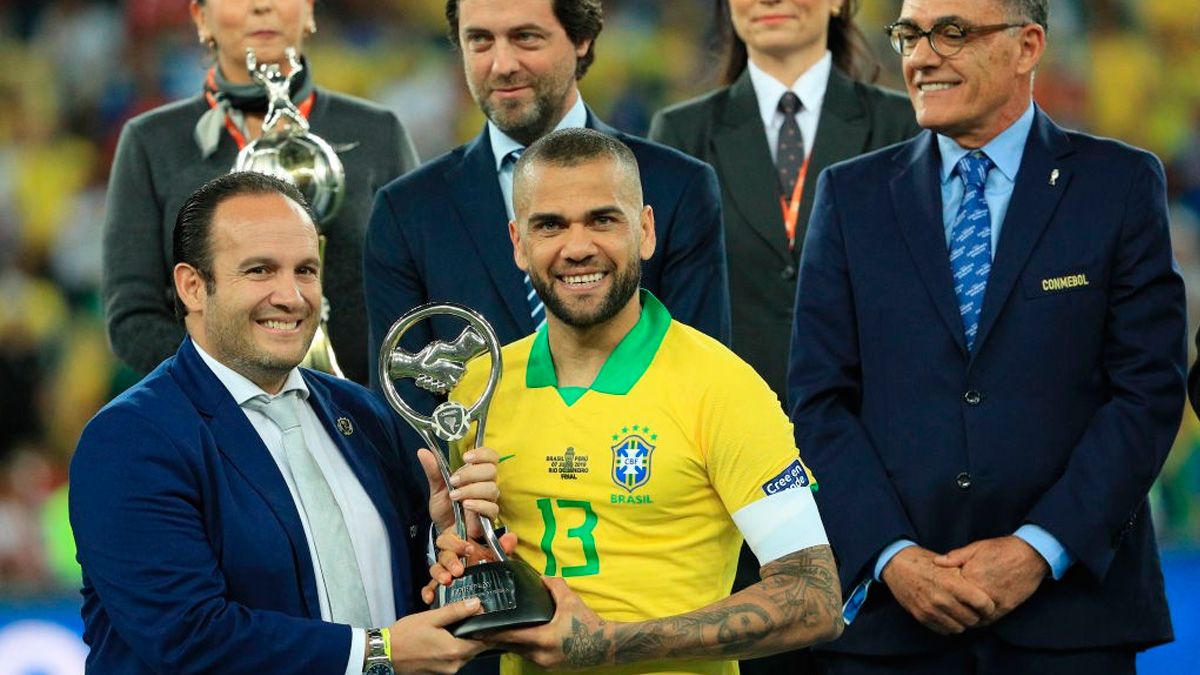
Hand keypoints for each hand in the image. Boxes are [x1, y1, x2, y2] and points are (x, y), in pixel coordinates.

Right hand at [387, 599, 486, 673]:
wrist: (384, 654)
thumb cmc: (405, 635)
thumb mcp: (431, 618)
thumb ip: (456, 611)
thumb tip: (476, 604)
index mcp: (455, 650)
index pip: (485, 642)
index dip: (489, 630)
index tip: (489, 620)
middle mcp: (454, 664)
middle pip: (475, 648)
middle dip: (475, 635)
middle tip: (469, 620)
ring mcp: (446, 671)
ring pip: (465, 655)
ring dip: (463, 642)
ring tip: (453, 628)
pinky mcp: (438, 673)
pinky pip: (453, 660)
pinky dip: (452, 650)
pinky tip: (442, 639)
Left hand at [420, 447, 499, 536]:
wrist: (443, 529)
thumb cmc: (445, 508)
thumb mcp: (437, 487)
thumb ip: (433, 469)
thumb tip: (423, 451)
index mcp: (476, 473)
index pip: (491, 457)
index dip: (482, 454)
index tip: (466, 457)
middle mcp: (486, 484)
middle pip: (491, 470)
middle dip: (471, 474)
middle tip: (454, 481)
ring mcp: (489, 500)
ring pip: (491, 488)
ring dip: (471, 490)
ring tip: (454, 496)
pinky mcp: (489, 516)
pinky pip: (491, 507)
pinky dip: (478, 504)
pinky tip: (465, 505)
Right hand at [421, 531, 518, 605]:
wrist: (483, 587)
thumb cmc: (484, 566)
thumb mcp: (493, 556)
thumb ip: (502, 546)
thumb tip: (511, 538)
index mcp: (459, 546)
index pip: (450, 539)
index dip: (457, 543)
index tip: (469, 549)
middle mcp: (449, 558)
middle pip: (443, 554)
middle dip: (450, 561)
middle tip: (458, 570)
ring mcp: (443, 573)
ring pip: (435, 569)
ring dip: (440, 574)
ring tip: (447, 581)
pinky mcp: (438, 587)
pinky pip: (429, 588)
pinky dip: (428, 592)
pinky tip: (430, 598)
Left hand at [484, 577, 613, 669]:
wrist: (605, 646)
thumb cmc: (588, 623)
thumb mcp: (570, 600)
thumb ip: (553, 586)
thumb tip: (539, 577)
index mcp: (545, 639)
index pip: (512, 636)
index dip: (493, 633)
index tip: (477, 630)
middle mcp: (541, 655)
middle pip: (511, 647)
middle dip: (497, 638)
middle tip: (482, 629)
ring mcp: (544, 664)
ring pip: (519, 652)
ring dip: (510, 643)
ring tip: (498, 632)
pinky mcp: (548, 667)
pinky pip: (529, 656)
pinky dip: (522, 647)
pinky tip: (519, 639)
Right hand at [880, 546, 995, 633]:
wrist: (896, 564)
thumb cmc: (924, 561)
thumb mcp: (947, 562)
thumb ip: (966, 576)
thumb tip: (985, 589)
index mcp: (951, 583)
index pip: (982, 604)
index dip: (988, 605)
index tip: (987, 604)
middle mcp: (941, 599)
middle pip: (972, 619)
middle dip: (976, 615)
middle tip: (975, 609)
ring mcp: (930, 610)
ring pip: (959, 628)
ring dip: (962, 622)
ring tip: (961, 612)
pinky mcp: (921, 617)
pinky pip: (944, 630)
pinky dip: (949, 625)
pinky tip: (948, 615)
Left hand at [934, 536, 1048, 624]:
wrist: (1031, 555)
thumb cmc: (1002, 549)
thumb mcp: (976, 547)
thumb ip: (955, 557)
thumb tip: (935, 561)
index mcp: (971, 575)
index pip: (950, 591)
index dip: (943, 593)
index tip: (938, 593)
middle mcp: (981, 591)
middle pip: (960, 606)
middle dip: (952, 607)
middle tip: (944, 607)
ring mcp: (994, 602)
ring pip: (973, 616)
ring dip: (965, 616)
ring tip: (958, 613)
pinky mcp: (1005, 608)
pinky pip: (988, 619)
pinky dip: (979, 619)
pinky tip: (973, 615)